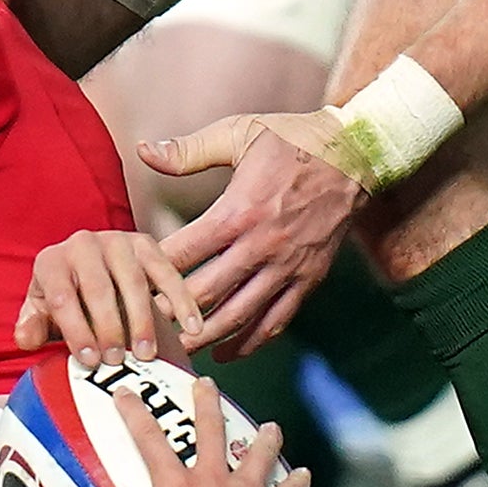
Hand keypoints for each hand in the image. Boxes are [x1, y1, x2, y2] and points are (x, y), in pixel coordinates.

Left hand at [15, 230, 209, 364]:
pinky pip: (167, 272)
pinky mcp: (145, 244)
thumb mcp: (42, 314)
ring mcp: (116, 241)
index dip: (74, 330)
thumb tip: (26, 338)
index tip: (89, 361)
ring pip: (132, 281)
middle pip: (97, 288)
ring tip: (146, 354)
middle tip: (117, 361)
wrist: (91, 273)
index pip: (60, 296)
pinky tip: (191, 327)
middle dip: (108, 327)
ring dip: (141, 320)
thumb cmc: (65, 301)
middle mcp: (81, 243)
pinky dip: (181, 300)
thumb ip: (32, 326)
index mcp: (51, 261)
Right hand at [61, 378, 310, 486]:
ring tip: (270, 427)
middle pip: (209, 432)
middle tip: (205, 383)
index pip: (150, 443)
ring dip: (264, 439)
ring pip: (257, 454)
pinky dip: (297, 482)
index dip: (135, 414)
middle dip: (205, 404)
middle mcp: (213, 481)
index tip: (126, 391)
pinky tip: (305, 474)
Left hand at [146, 112, 365, 357]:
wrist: (357, 154)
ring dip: (206, 336)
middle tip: (143, 326)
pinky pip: (276, 320)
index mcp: (240, 210)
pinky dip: (250, 342)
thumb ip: (189, 150)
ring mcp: (288, 266)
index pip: (185, 251)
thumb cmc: (292, 139)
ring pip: (240, 315)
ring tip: (179, 350)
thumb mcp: (238, 133)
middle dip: (171, 313)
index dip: (154, 271)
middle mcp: (263, 245)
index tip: (131, 283)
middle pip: (207, 292)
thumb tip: (144, 151)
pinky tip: (227, 353)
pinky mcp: (309, 278)